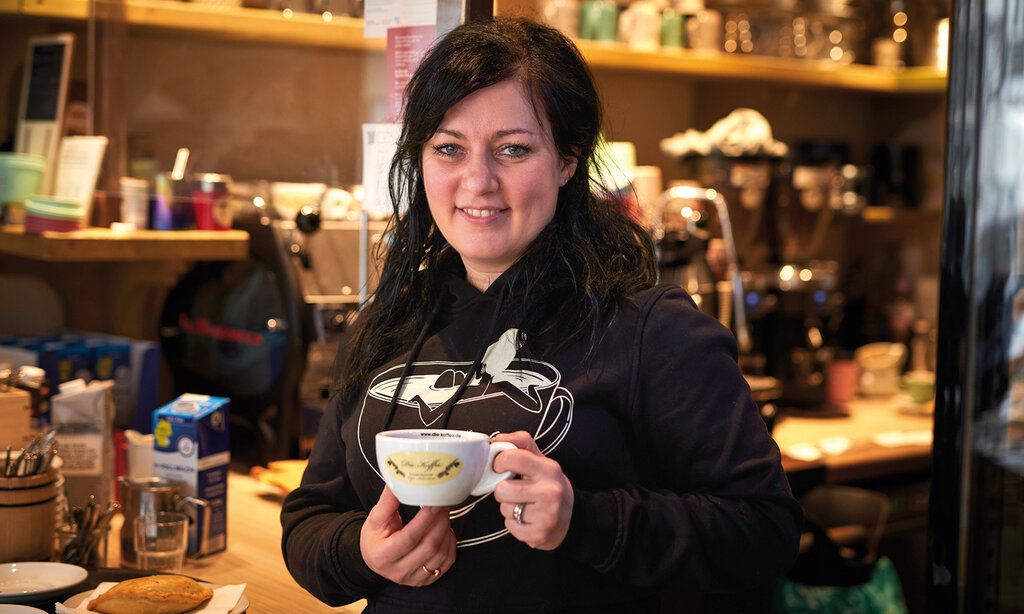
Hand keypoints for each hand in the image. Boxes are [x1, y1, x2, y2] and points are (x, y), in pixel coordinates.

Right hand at [359, 486, 455, 585]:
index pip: (409, 537)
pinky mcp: (424, 581)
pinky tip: (446, 532)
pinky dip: (450, 545)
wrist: (373, 559)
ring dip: (447, 533)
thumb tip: (398, 479)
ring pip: (439, 556)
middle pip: (428, 547)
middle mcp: (398, 571)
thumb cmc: (374, 537)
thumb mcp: (375, 519)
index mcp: (383, 555)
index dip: (425, 520)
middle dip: (440, 524)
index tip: (435, 503)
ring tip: (444, 517)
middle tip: (443, 505)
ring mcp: (412, 578)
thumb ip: (388, 501)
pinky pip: (446, 564)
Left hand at [492, 431, 573, 549]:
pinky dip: (513, 523)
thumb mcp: (542, 461)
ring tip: (523, 505)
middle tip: (514, 490)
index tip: (500, 466)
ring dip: (509, 508)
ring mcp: (546, 515)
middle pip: (502, 489)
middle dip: (503, 490)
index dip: (499, 462)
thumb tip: (497, 438)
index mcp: (549, 469)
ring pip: (504, 509)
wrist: (573, 519)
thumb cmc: (550, 487)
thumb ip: (521, 444)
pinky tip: (526, 519)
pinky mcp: (539, 535)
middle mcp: (549, 492)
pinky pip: (509, 526)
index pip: (512, 458)